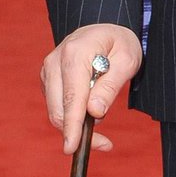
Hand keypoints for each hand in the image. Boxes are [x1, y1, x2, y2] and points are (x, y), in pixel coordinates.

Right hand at [40, 25, 143, 154]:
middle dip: (77, 131)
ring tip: (103, 129)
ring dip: (76, 126)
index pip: (72, 96)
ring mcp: (48, 70)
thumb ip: (111, 86)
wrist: (104, 29)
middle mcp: (55, 61)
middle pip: (59, 108)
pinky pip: (57, 106)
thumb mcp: (127, 61)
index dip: (72, 125)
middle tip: (105, 144)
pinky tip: (90, 115)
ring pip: (56, 110)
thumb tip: (94, 112)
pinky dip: (71, 118)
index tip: (72, 147)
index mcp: (75, 53)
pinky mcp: (48, 79)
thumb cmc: (120, 43)